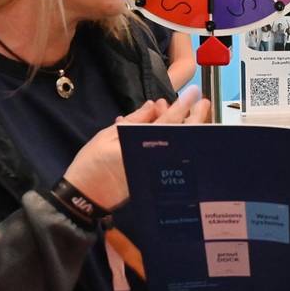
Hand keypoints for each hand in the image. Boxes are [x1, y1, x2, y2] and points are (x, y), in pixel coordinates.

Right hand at [63, 86, 209, 209]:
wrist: (87, 197)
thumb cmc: (92, 165)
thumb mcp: (108, 136)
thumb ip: (134, 120)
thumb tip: (152, 106)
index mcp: (143, 143)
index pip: (170, 121)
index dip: (183, 105)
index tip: (194, 93)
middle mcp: (156, 157)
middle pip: (182, 134)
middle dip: (195, 117)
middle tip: (202, 103)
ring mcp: (159, 169)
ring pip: (180, 145)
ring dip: (188, 128)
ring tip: (191, 114)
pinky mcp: (157, 177)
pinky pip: (172, 155)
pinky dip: (175, 141)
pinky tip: (175, 130)